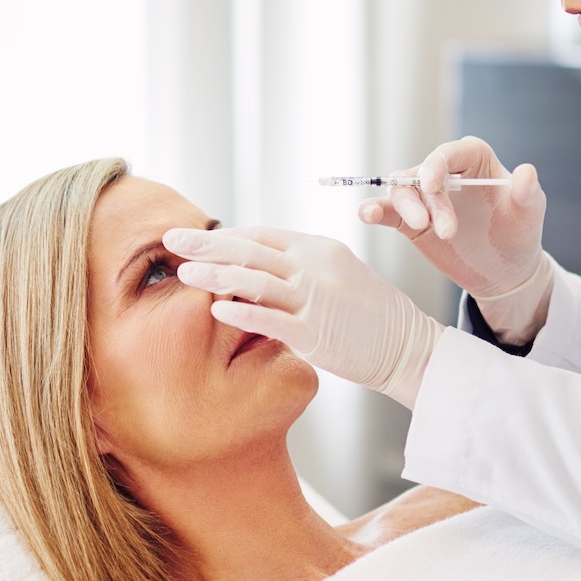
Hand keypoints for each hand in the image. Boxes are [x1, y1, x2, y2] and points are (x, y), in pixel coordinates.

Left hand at [163, 226, 442, 407]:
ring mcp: (315, 300)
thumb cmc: (372, 314)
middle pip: (250, 250)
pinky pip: (271, 320)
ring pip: (254, 280)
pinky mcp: (316, 334)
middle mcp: (315, 267)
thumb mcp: (339, 274)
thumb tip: (259, 265)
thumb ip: (301, 267)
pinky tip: (216, 309)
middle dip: (206, 244)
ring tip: (183, 273)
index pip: (261, 235)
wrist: (409, 346)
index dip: (225, 235)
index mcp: (319, 248)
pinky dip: (242, 312)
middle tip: (171, 240)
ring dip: (215, 275)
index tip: (197, 239)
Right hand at [360, 137, 545, 299]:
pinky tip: (367, 213)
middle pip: (422, 173)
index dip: (436, 165)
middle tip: (447, 232)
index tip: (433, 186)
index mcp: (473, 159)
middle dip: (429, 200)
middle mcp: (445, 172)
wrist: (503, 271)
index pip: (449, 153)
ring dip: (405, 207)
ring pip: (401, 190)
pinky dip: (375, 210)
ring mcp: (425, 196)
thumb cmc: (519, 233)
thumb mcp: (529, 214)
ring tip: (418, 226)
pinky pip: (388, 211)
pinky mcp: (410, 220)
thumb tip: (527, 172)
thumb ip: (527, 193)